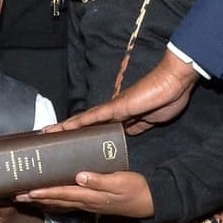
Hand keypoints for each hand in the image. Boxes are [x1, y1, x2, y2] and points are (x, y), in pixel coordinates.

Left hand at [19, 170, 152, 218]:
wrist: (149, 200)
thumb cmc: (135, 189)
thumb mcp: (120, 181)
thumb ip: (100, 179)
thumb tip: (80, 176)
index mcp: (91, 195)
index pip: (62, 193)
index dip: (44, 192)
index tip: (28, 191)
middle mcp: (86, 201)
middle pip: (56, 200)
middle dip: (36, 198)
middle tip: (17, 195)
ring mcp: (89, 203)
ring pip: (61, 202)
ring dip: (43, 200)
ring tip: (27, 197)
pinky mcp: (92, 201)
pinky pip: (69, 202)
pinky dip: (56, 200)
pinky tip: (49, 198)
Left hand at [56, 50, 198, 135]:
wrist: (174, 82)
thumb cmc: (166, 98)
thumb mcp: (152, 120)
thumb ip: (139, 126)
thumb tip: (129, 133)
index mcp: (123, 116)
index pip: (97, 127)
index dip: (82, 133)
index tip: (69, 140)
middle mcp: (114, 111)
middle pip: (86, 123)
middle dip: (69, 131)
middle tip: (49, 137)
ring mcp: (114, 107)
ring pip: (85, 119)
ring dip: (67, 126)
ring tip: (49, 133)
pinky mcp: (118, 106)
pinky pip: (95, 116)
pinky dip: (80, 122)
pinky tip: (66, 127)